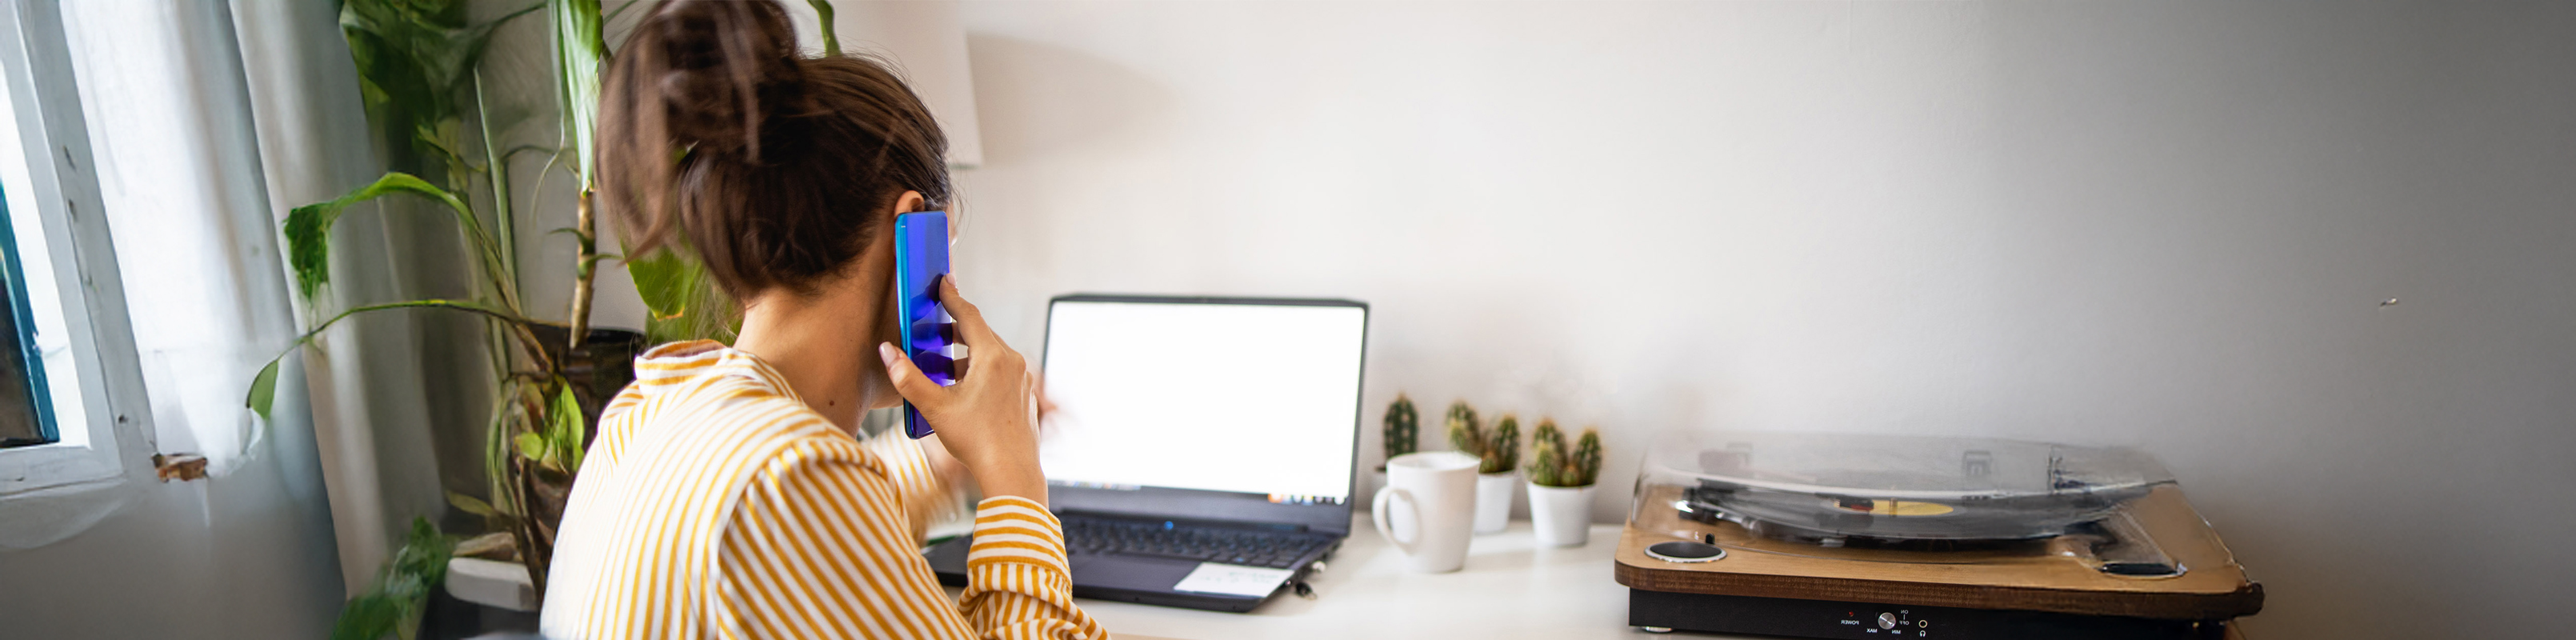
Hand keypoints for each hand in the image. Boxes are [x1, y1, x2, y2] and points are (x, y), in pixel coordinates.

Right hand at [879, 276, 1047, 506]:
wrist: (1011, 473)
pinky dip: (979, 370)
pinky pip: (998, 372)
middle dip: (955, 329)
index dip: (951, 296)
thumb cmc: (977, 441)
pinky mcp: (1023, 395)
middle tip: (933, 327)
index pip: (969, 315)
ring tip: (941, 365)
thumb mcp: (934, 407)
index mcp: (993, 357)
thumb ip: (907, 377)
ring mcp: (1021, 379)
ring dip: (965, 354)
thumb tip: (887, 352)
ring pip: (989, 354)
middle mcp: (1012, 363)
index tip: (942, 281)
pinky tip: (962, 388)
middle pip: (980, 333)